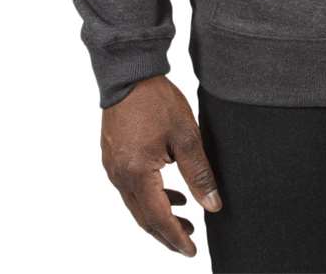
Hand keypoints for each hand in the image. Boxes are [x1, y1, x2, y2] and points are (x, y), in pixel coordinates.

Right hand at [100, 75, 222, 256]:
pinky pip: (130, 188)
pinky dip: (149, 197)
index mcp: (137, 174)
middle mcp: (120, 176)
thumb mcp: (186, 135)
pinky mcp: (112, 157)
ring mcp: (113, 167)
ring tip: (184, 216)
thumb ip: (198, 173)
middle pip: (144, 218)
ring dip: (158, 215)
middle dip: (167, 232)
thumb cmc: (156, 100)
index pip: (158, 218)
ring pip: (136, 204)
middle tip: (189, 240)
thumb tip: (213, 205)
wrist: (129, 73)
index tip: (191, 250)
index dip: (176, 237)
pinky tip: (168, 191)